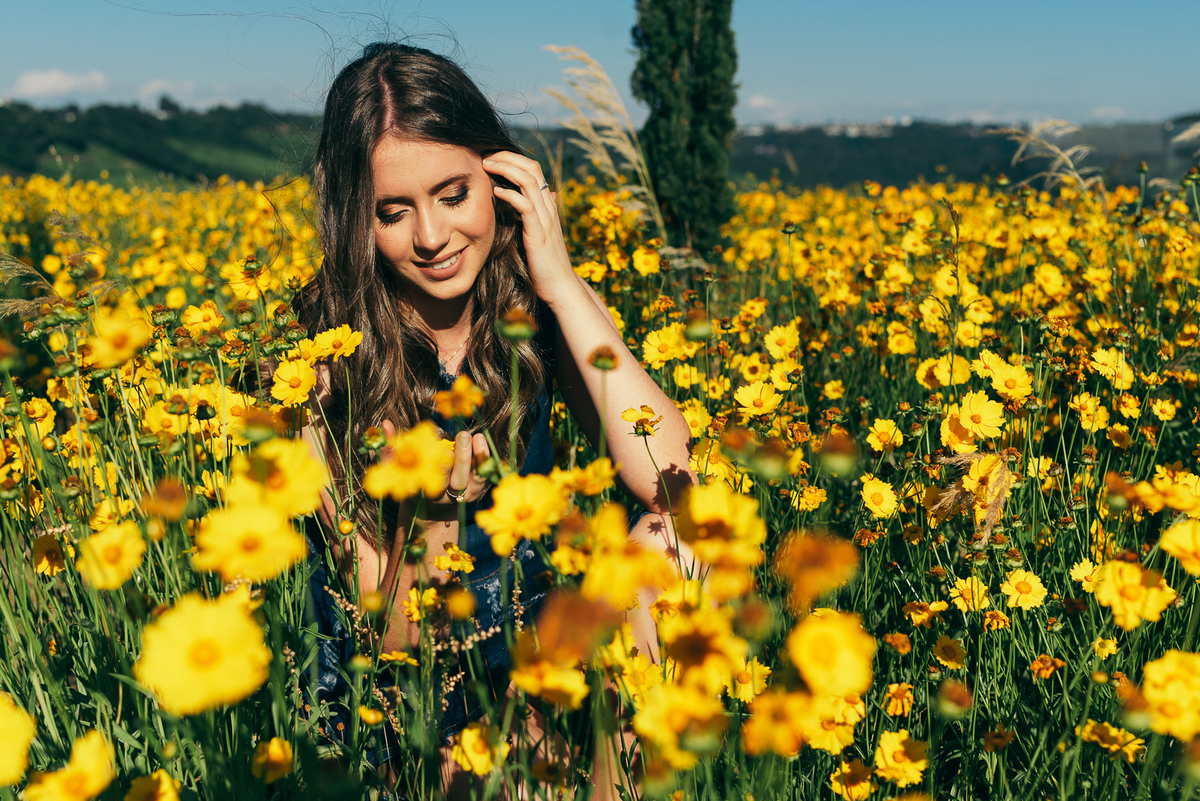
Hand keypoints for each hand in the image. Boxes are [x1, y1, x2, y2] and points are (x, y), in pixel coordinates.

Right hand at [380, 421, 490, 504]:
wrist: (430, 506)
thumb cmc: (410, 480)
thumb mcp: (396, 469)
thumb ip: (390, 450)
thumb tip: (385, 424)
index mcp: (425, 494)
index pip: (433, 484)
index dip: (440, 470)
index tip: (444, 453)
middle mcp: (446, 498)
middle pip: (457, 481)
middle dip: (461, 459)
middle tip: (462, 435)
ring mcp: (463, 495)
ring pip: (473, 479)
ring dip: (476, 457)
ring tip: (475, 435)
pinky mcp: (475, 489)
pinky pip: (483, 474)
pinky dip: (483, 458)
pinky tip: (480, 439)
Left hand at [483, 152, 574, 305]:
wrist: (560, 286)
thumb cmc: (544, 263)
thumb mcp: (536, 235)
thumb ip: (530, 217)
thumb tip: (520, 202)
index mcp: (547, 206)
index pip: (533, 169)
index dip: (512, 158)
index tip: (491, 158)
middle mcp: (548, 207)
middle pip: (532, 167)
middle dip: (507, 156)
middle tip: (485, 156)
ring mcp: (545, 219)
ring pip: (529, 181)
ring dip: (506, 168)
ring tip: (486, 166)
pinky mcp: (538, 234)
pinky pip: (526, 206)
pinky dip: (510, 195)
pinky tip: (495, 192)